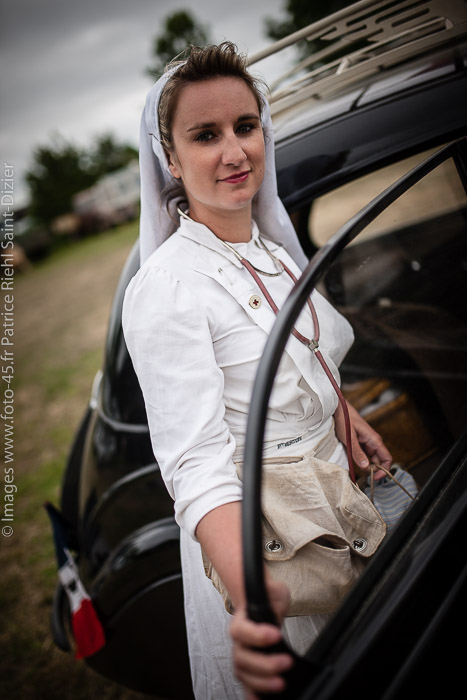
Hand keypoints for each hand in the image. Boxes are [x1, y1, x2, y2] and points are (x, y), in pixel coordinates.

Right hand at [231, 578, 292, 697]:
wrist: (265, 603)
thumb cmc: (269, 599)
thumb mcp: (274, 592)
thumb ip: (275, 596)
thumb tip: (276, 600)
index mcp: (241, 621)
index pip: (242, 630)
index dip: (257, 635)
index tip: (275, 634)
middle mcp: (239, 641)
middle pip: (242, 658)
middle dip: (264, 664)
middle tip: (286, 662)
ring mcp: (243, 657)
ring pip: (243, 674)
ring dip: (262, 682)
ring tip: (281, 683)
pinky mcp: (250, 670)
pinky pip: (247, 686)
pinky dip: (252, 695)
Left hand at [334, 400, 391, 479]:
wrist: (338, 408)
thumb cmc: (344, 419)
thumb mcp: (349, 437)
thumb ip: (357, 452)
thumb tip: (366, 467)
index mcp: (374, 440)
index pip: (387, 458)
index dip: (384, 470)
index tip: (375, 478)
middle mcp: (373, 442)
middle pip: (378, 461)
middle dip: (372, 470)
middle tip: (361, 475)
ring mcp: (367, 443)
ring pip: (370, 459)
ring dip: (365, 465)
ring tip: (355, 469)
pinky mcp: (360, 443)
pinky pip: (363, 455)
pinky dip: (360, 460)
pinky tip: (352, 462)